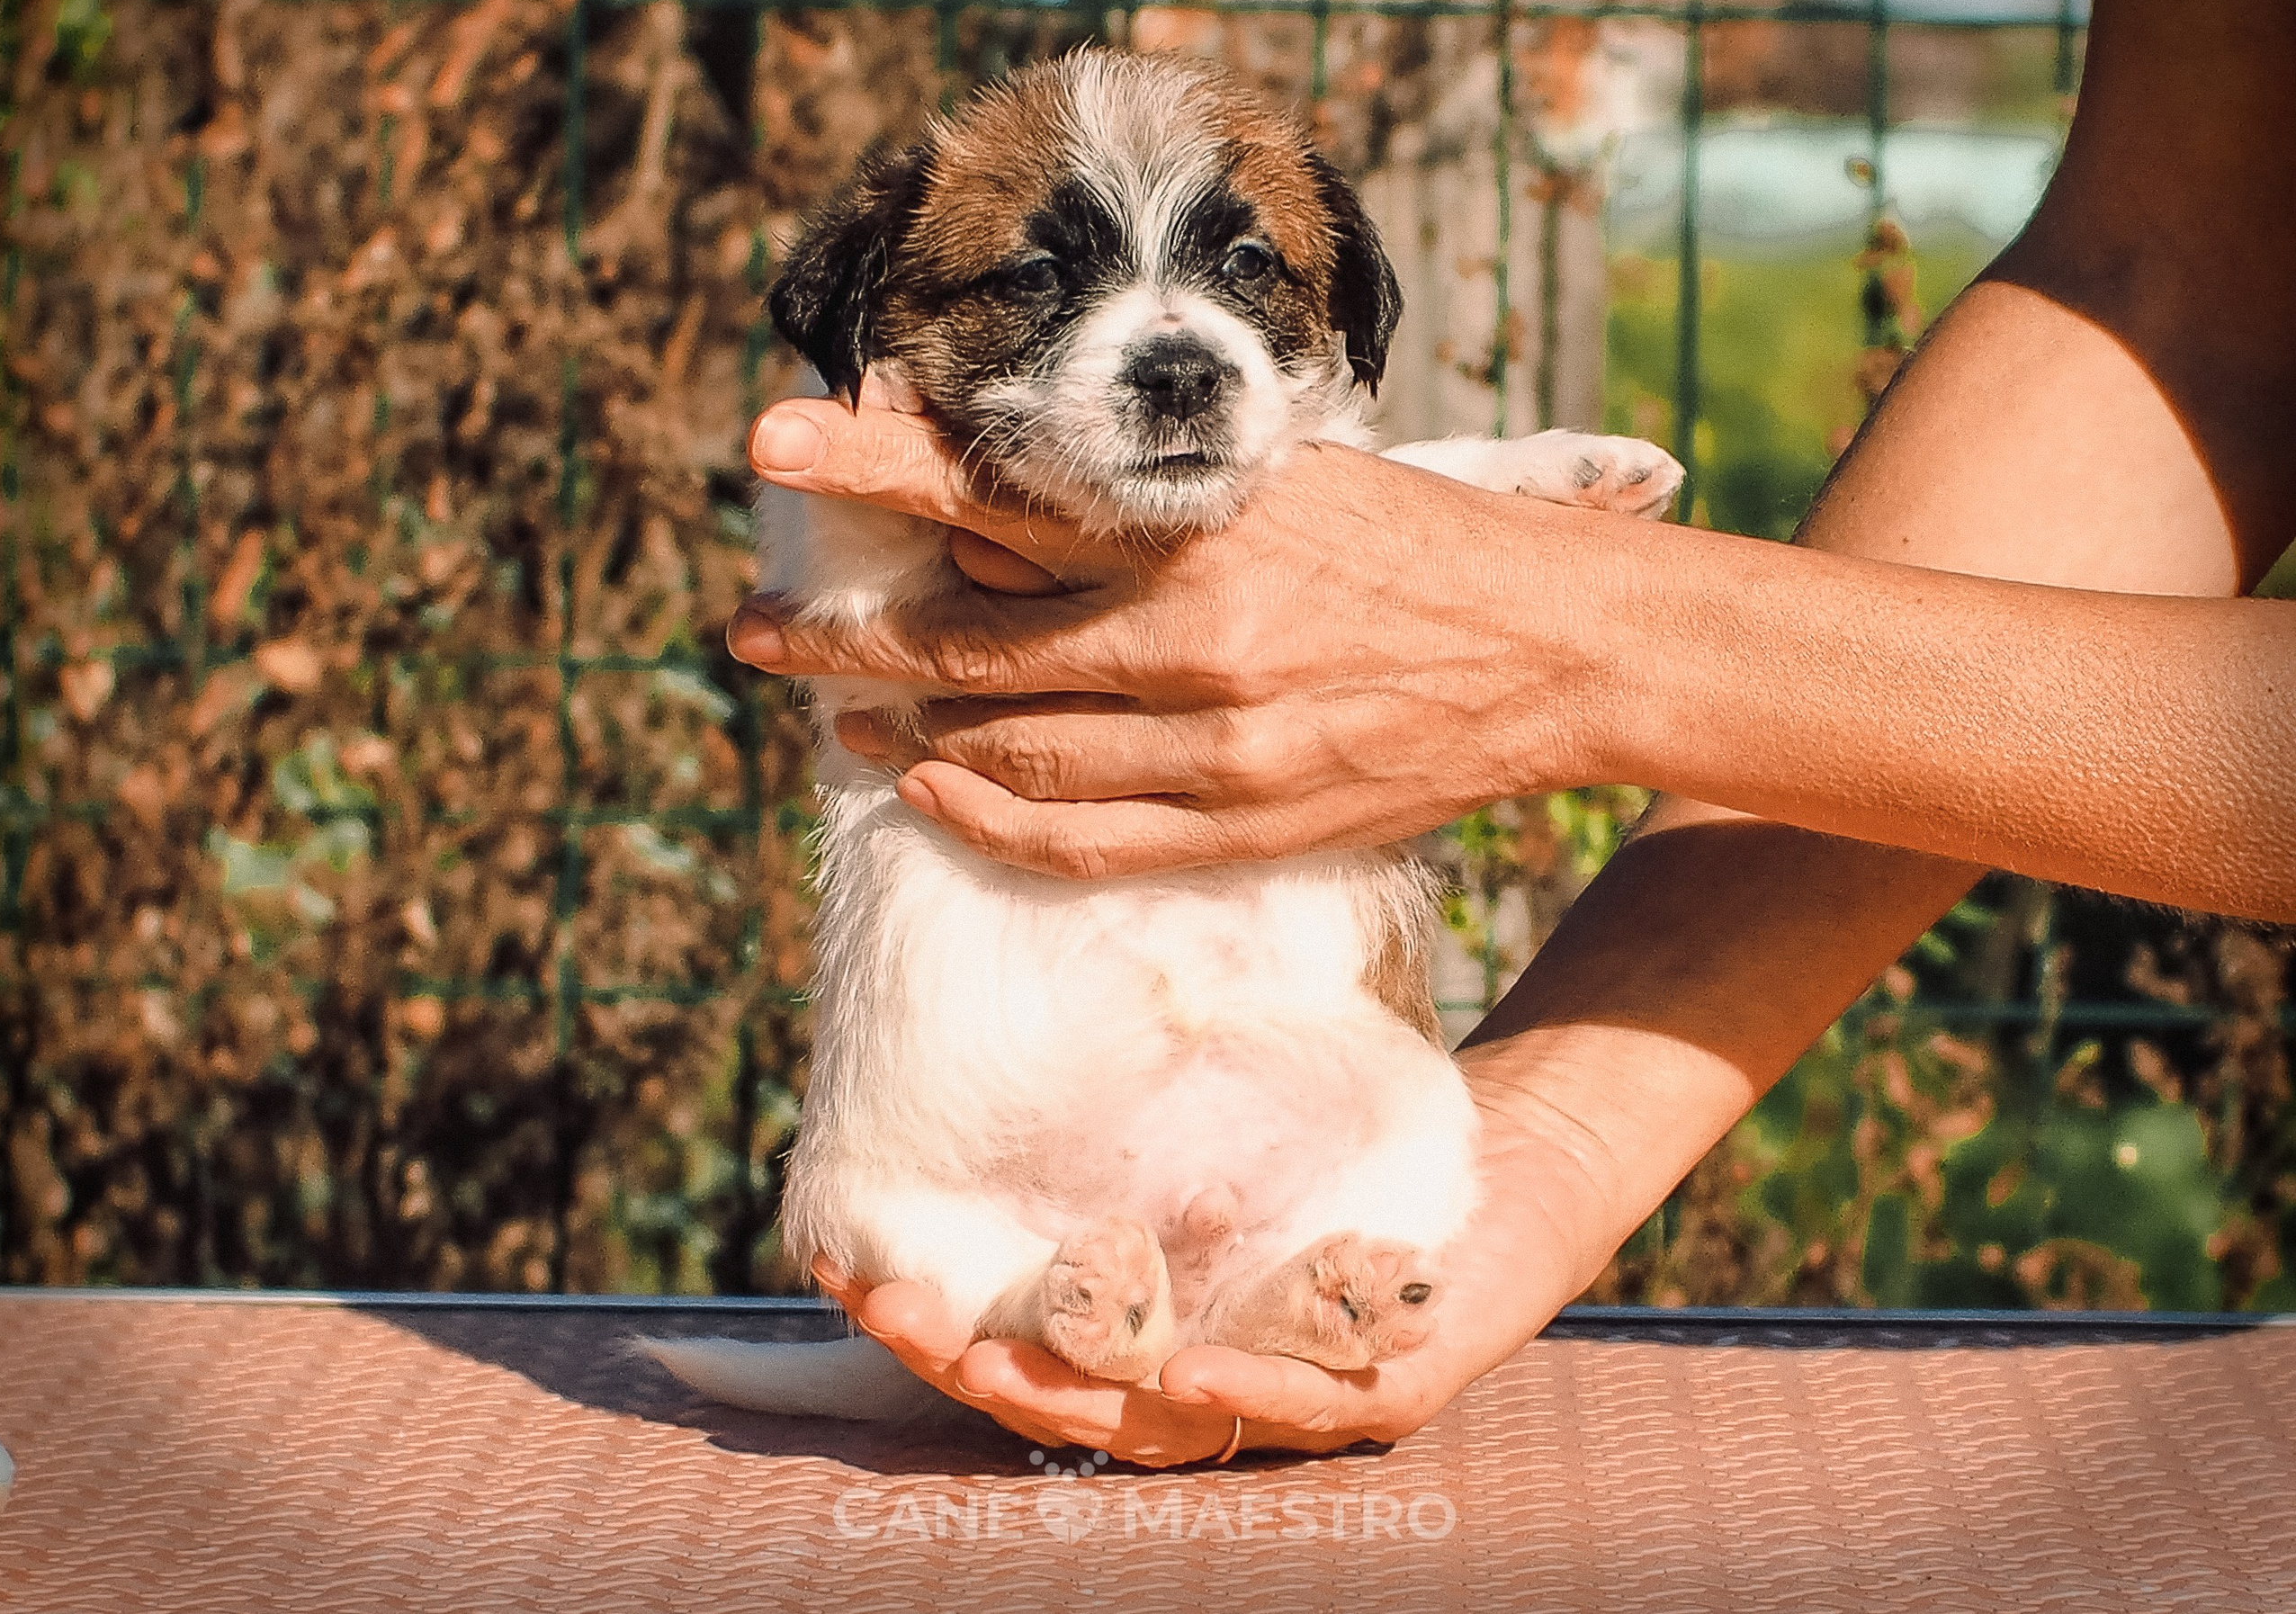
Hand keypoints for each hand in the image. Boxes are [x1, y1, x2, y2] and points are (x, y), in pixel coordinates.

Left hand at [728, 396, 1625, 879]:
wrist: (1556, 650)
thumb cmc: (1415, 542)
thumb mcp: (1285, 477)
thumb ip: (1151, 495)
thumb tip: (1010, 488)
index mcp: (1200, 525)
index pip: (997, 490)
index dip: (870, 467)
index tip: (769, 444)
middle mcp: (1191, 634)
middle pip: (966, 642)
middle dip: (843, 640)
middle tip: (760, 636)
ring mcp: (1215, 745)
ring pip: (1007, 750)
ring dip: (904, 735)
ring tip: (842, 721)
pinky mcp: (1244, 824)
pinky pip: (1078, 840)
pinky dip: (987, 821)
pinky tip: (936, 799)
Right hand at [806, 1046, 1619, 1465]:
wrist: (1524, 1143)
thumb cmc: (1354, 1110)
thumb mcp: (1219, 1074)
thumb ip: (1123, 1061)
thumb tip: (1001, 950)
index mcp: (1148, 1305)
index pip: (1018, 1330)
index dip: (931, 1312)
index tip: (853, 1268)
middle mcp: (1202, 1364)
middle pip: (1066, 1395)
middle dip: (976, 1363)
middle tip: (906, 1314)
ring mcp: (1291, 1386)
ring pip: (1165, 1425)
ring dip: (1078, 1397)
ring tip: (999, 1356)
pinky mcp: (1390, 1388)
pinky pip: (1307, 1408)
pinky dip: (1244, 1391)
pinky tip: (1185, 1365)